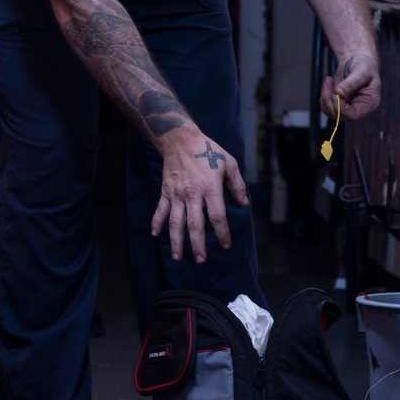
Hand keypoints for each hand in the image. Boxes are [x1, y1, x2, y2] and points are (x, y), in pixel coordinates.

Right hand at [150, 124, 248, 262]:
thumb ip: (237, 184)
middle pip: (195, 224)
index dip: (222, 232)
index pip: (217, 216)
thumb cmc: (208, 151)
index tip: (225, 245)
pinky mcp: (166, 191)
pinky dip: (156, 222)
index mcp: (210, 188)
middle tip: (201, 260)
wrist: (180, 140)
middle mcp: (192, 194)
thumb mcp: (229, 163)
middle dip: (197, 244)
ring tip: (177, 257)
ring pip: (175, 221)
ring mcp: (176, 194)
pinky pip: (160, 209)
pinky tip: (155, 235)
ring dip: (176, 240)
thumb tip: (243, 203)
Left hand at [321, 47, 379, 120]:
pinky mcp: (340, 105)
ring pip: (331, 112)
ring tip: (328, 80)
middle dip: (330, 100)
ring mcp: (349, 108)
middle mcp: (360, 109)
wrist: (357, 60)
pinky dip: (324, 96)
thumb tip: (339, 93)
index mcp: (370, 104)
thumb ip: (351, 83)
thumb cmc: (363, 65)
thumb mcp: (360, 72)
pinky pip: (327, 107)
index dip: (341, 108)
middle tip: (328, 82)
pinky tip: (328, 84)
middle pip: (340, 115)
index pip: (354, 115)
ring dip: (325, 98)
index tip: (334, 93)